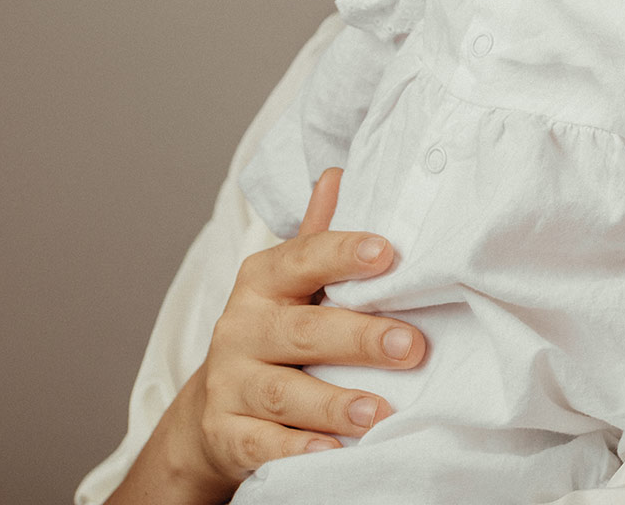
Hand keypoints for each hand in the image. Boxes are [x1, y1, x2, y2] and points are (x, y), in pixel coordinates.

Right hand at [109, 170, 426, 502]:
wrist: (213, 410)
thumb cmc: (275, 332)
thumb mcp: (292, 283)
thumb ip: (319, 237)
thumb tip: (338, 173)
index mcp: (263, 282)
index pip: (302, 259)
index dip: (342, 253)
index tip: (387, 253)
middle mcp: (241, 330)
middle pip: (301, 331)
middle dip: (357, 338)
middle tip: (411, 347)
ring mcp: (231, 384)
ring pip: (283, 393)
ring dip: (333, 403)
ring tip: (379, 411)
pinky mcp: (228, 434)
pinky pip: (262, 444)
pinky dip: (297, 450)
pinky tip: (333, 452)